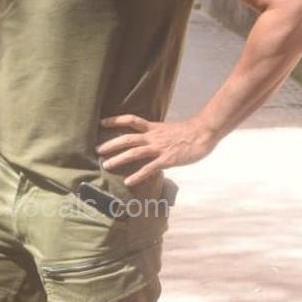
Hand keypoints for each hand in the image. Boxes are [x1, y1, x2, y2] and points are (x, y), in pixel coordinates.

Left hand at [96, 114, 216, 186]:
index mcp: (153, 128)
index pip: (131, 120)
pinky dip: (137, 175)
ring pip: (134, 152)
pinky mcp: (167, 160)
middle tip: (97, 150)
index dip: (116, 120)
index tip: (102, 122)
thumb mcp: (167, 130)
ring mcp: (159, 148)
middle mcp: (153, 137)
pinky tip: (128, 182)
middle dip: (111, 144)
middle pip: (127, 138)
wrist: (203, 133)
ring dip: (119, 159)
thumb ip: (156, 135)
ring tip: (106, 165)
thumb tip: (147, 140)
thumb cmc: (188, 133)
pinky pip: (149, 168)